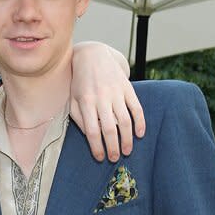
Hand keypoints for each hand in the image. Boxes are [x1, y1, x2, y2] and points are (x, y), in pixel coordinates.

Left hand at [70, 42, 144, 162]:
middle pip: (109, 129)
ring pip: (125, 121)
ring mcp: (116, 92)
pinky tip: (140, 134)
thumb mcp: (74, 100)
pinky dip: (140, 122)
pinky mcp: (127, 88)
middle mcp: (102, 98)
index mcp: (86, 102)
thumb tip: (91, 138)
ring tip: (126, 151)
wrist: (94, 55)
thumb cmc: (81, 82)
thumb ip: (79, 119)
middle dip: (113, 147)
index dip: (97, 147)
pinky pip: (137, 108)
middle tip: (114, 159)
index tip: (100, 157)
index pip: (92, 131)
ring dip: (127, 139)